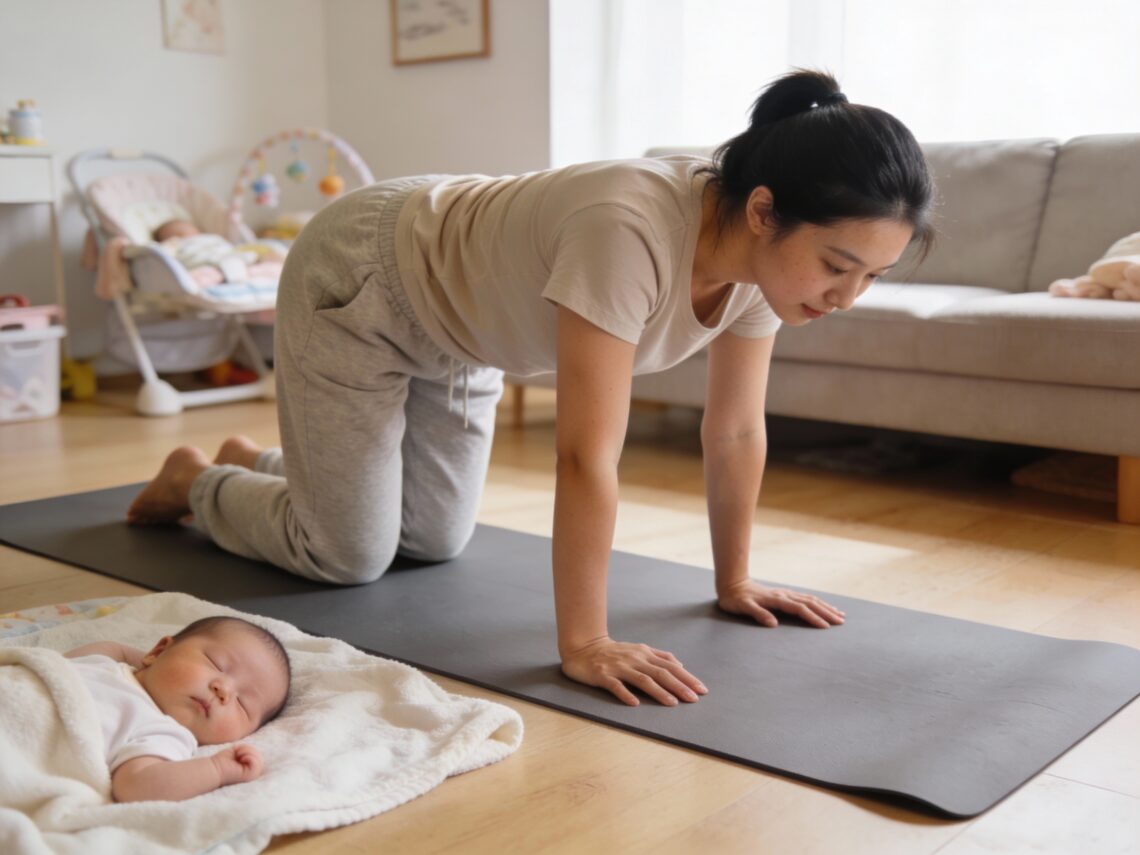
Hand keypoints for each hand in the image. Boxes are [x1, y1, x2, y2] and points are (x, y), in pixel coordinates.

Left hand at [211, 743, 263, 785]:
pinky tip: (240, 759)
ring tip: (238, 755)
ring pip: (259, 758)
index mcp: (250, 768)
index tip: (238, 752)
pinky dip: (248, 756)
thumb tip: (256, 750)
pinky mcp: (250, 775)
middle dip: (249, 749)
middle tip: (238, 752)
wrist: (214, 769)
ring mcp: (252, 775)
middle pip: (260, 756)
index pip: (259, 756)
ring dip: (248, 751)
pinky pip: (256, 763)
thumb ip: (249, 750)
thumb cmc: (223, 761)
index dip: (250, 750)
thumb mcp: (238, 751)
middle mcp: (252, 772)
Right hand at [561, 636, 707, 706]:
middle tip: (693, 698)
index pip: (670, 666)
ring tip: (672, 703)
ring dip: (659, 691)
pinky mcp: (603, 675)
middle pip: (660, 673)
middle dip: (679, 686)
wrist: (583, 647)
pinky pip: (616, 686)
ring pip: (642, 680)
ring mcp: (618, 667)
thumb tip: (680, 664)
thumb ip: (659, 656)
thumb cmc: (613, 652)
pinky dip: (626, 694)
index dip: (686, 678)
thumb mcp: (638, 650)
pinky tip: (635, 703)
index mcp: (644, 653)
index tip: (701, 689)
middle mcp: (634, 659)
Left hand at [718, 579, 844, 627]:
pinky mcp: (784, 594)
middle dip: (826, 612)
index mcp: (776, 599)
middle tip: (841, 622)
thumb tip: (774, 624)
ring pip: (810, 599)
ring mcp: (785, 593)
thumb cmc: (736, 599)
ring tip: (840, 615)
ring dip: (825, 607)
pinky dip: (817, 602)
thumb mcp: (743, 608)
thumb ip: (758, 614)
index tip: (825, 627)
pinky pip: (805, 598)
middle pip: (810, 603)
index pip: (799, 609)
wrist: (732, 584)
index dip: (813, 618)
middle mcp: (784, 595)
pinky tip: (824, 606)